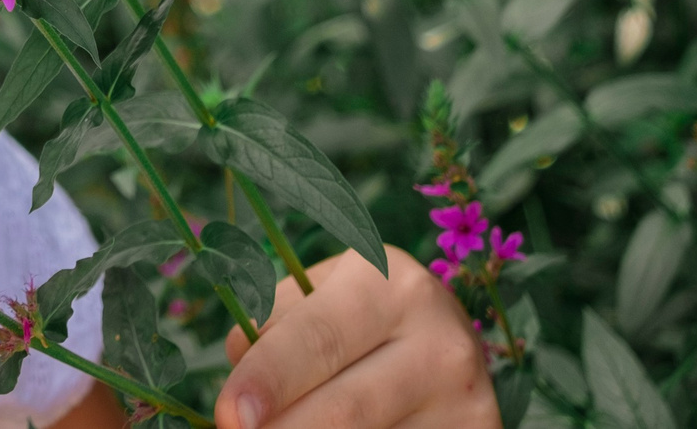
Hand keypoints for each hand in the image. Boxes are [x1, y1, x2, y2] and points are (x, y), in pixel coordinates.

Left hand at [214, 246, 493, 428]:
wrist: (448, 345)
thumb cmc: (363, 316)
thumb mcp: (323, 295)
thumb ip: (277, 324)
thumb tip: (240, 374)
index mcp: (390, 285)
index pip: (317, 340)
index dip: (269, 378)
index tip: (230, 411)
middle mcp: (439, 342)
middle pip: (345, 407)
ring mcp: (466, 400)